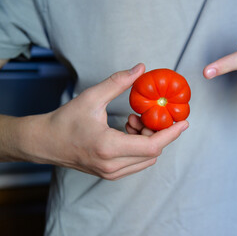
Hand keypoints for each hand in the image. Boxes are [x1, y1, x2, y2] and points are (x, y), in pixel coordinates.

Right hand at [14, 63, 188, 179]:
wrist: (45, 143)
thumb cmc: (65, 121)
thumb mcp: (92, 97)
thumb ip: (118, 82)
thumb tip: (140, 69)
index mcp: (109, 147)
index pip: (152, 146)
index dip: (171, 134)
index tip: (184, 122)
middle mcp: (112, 165)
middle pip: (153, 152)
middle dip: (157, 132)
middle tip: (147, 114)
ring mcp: (111, 173)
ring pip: (146, 158)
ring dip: (148, 139)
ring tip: (132, 121)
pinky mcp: (110, 174)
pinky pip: (137, 162)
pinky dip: (140, 147)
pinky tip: (128, 131)